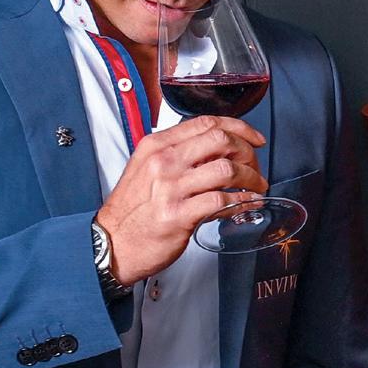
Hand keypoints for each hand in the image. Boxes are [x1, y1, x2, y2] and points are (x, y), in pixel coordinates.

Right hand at [95, 116, 268, 283]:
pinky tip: (248, 203)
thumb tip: (219, 149)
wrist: (112, 244)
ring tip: (256, 187)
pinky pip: (223, 201)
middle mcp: (164, 162)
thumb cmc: (133, 209)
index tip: (254, 139)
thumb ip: (179, 154)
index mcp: (157, 146)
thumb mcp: (148, 169)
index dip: (239, 128)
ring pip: (227, 169)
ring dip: (250, 178)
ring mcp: (171, 188)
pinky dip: (243, 201)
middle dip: (248, 152)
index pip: (206, 123)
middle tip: (255, 166)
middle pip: (221, 140)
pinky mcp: (179, 215)